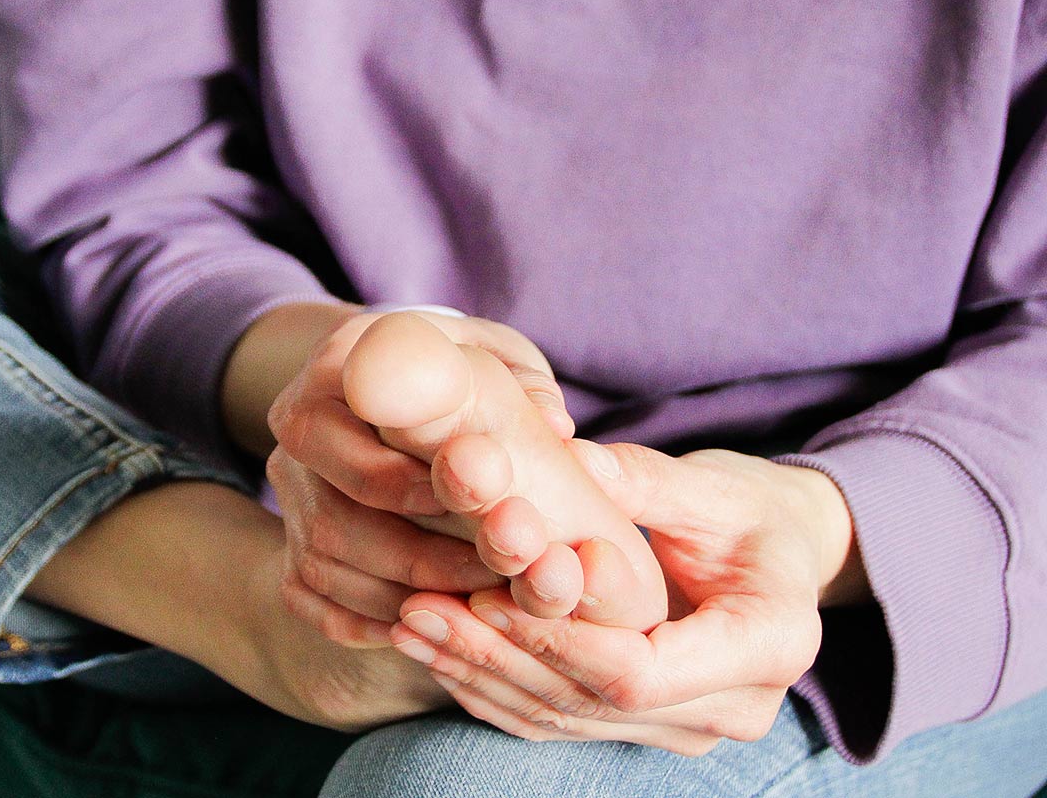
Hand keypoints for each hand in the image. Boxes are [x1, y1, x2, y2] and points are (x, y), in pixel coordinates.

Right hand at [265, 308, 575, 646]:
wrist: (404, 402)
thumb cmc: (462, 379)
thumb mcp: (498, 360)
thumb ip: (524, 384)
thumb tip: (554, 425)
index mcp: (338, 367)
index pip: (355, 440)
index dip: (414, 485)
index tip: (479, 504)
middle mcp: (297, 429)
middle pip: (333, 517)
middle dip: (417, 556)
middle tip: (489, 570)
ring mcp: (287, 495)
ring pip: (324, 567)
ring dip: (403, 596)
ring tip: (475, 602)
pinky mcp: (287, 548)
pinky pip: (313, 602)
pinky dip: (370, 621)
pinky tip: (429, 619)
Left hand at [388, 444, 866, 754]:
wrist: (781, 560)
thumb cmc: (750, 510)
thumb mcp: (709, 484)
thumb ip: (642, 480)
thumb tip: (570, 458)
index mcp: (769, 643)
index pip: (639, 670)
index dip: (551, 639)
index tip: (480, 592)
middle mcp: (736, 706)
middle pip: (593, 701)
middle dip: (496, 656)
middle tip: (416, 607)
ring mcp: (689, 728)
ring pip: (567, 719)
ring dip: (480, 675)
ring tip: (408, 622)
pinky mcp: (646, 731)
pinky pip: (559, 723)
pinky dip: (493, 688)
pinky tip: (434, 650)